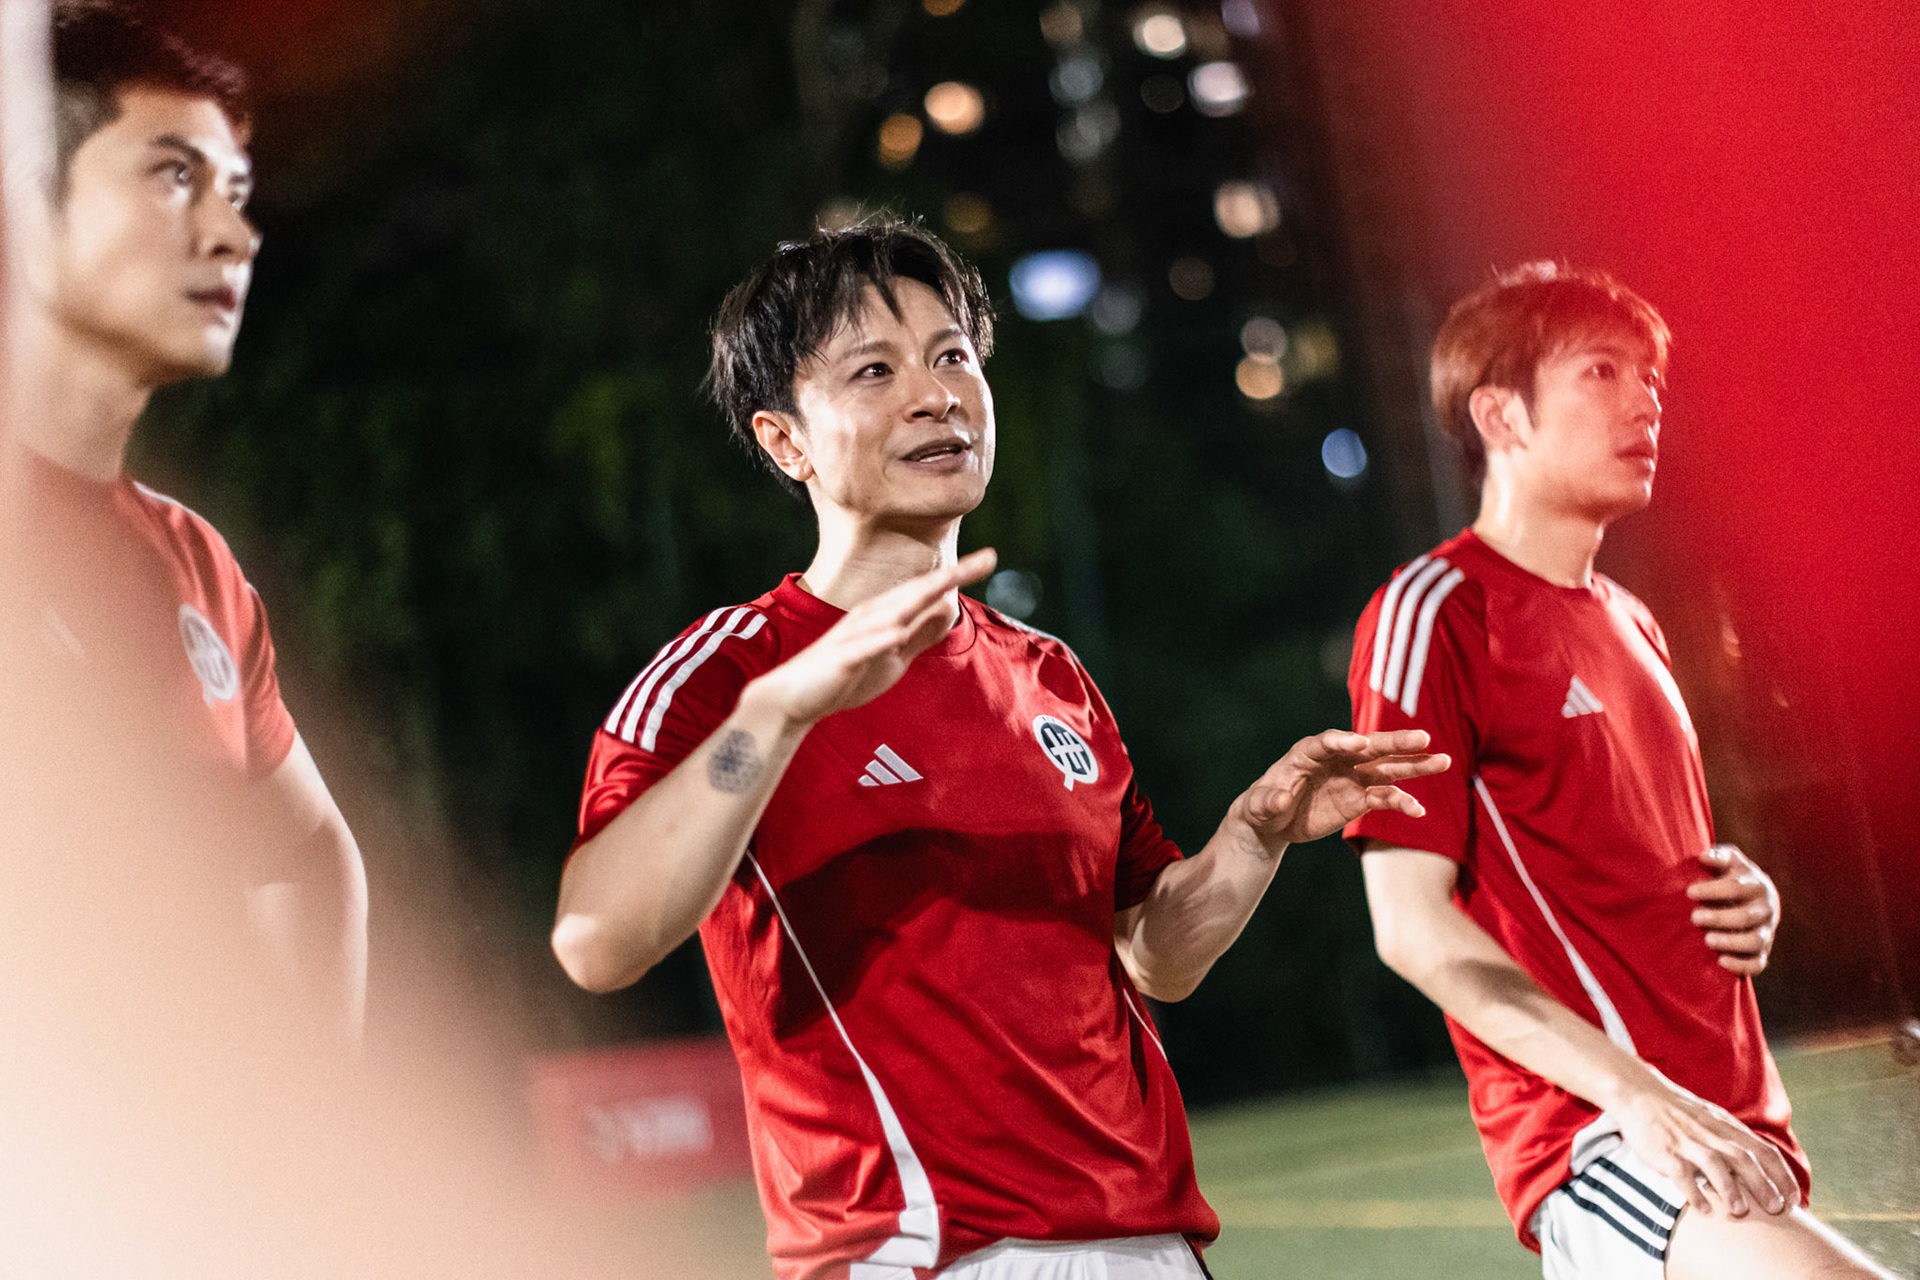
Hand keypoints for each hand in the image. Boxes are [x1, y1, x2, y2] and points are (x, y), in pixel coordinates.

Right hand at [751, 549, 996, 726]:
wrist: (796, 697)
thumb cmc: (846, 674)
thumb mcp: (894, 654)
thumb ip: (919, 633)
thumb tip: (948, 609)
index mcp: (886, 613)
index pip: (927, 590)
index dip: (958, 575)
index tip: (990, 559)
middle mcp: (872, 616)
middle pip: (916, 592)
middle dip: (950, 576)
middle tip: (987, 558)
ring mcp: (855, 636)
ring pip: (892, 614)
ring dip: (919, 598)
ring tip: (950, 583)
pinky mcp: (841, 660)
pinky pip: (863, 648)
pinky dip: (880, 639)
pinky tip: (898, 633)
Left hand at [1233, 729, 1448, 852]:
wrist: (1272, 821)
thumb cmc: (1261, 805)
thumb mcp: (1259, 805)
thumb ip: (1270, 800)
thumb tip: (1282, 798)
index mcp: (1308, 752)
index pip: (1328, 742)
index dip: (1343, 742)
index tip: (1359, 744)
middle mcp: (1337, 759)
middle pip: (1369, 747)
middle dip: (1395, 742)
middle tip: (1424, 737)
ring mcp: (1351, 778)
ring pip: (1386, 768)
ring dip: (1414, 766)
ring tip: (1443, 762)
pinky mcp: (1360, 799)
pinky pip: (1385, 799)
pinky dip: (1402, 803)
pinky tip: (1419, 810)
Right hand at [1615, 1070, 1795, 1217]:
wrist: (1637, 1093)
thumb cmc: (1678, 1113)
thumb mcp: (1712, 1119)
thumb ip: (1734, 1140)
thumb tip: (1762, 1169)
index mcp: (1726, 1126)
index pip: (1763, 1150)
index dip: (1782, 1175)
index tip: (1793, 1199)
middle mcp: (1710, 1133)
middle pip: (1743, 1158)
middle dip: (1763, 1185)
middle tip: (1776, 1209)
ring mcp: (1686, 1141)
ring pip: (1714, 1163)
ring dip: (1730, 1188)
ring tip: (1740, 1210)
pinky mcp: (1664, 1150)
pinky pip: (1681, 1172)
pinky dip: (1693, 1191)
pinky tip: (1703, 1208)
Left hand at [1687, 844, 1778, 975]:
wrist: (1751, 898)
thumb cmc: (1732, 875)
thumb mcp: (1729, 861)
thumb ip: (1719, 856)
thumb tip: (1703, 856)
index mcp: (1757, 885)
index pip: (1737, 887)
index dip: (1713, 890)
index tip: (1690, 892)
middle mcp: (1766, 909)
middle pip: (1746, 916)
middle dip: (1719, 918)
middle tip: (1694, 918)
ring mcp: (1766, 931)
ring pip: (1755, 941)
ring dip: (1731, 942)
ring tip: (1707, 940)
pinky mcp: (1762, 951)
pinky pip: (1758, 963)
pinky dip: (1742, 965)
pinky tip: (1721, 962)